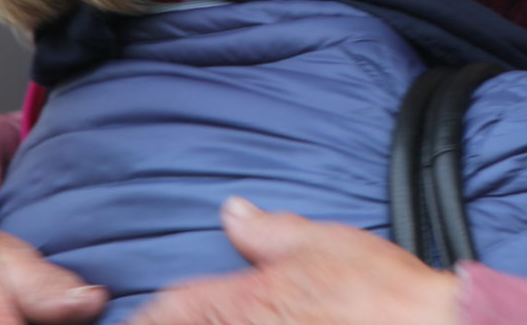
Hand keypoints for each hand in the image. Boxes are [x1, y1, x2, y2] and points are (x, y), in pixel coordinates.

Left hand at [127, 197, 461, 324]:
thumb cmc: (382, 292)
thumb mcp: (323, 243)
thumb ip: (270, 231)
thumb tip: (233, 212)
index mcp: (248, 299)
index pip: (175, 308)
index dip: (153, 313)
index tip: (144, 314)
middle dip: (170, 323)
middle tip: (159, 318)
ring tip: (200, 324)